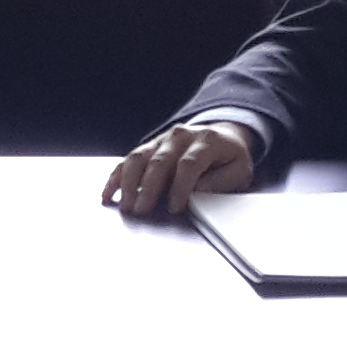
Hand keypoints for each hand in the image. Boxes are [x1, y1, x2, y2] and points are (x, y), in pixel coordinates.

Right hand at [106, 121, 259, 215]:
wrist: (222, 137)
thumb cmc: (229, 159)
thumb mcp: (238, 171)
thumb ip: (220, 182)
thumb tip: (196, 193)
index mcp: (207, 141)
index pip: (189, 163)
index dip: (180, 186)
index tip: (175, 207)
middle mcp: (180, 136)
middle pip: (160, 161)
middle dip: (149, 188)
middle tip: (141, 210)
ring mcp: (161, 140)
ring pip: (138, 158)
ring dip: (129, 183)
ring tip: (126, 205)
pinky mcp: (148, 147)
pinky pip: (127, 161)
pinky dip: (115, 178)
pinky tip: (108, 194)